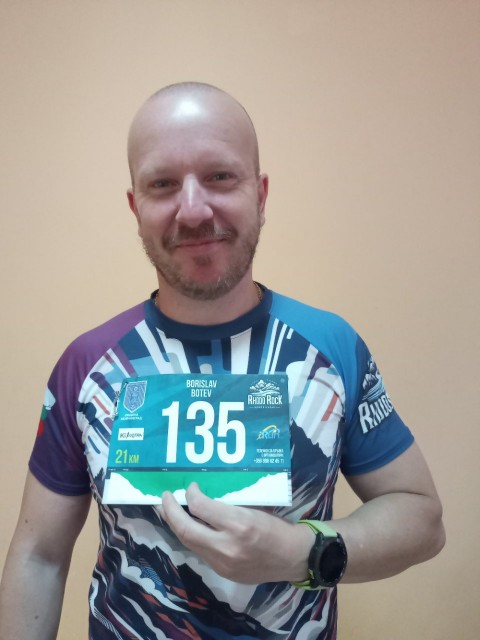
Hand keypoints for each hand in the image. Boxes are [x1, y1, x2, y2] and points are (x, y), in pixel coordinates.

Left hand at [159, 483, 312, 584]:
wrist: (294, 558)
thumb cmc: (277, 526)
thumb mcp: (255, 507)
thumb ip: (229, 503)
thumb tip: (204, 494)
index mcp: (239, 524)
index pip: (201, 507)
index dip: (190, 494)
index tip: (190, 486)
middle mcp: (227, 546)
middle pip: (186, 529)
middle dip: (170, 512)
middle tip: (163, 498)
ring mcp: (223, 563)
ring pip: (189, 543)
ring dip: (176, 525)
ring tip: (168, 511)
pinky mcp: (223, 573)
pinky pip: (200, 552)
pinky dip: (191, 537)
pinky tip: (188, 527)